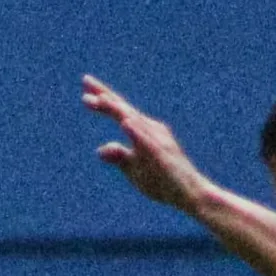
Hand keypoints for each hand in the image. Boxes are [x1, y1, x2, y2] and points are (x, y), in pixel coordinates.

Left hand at [81, 75, 209, 211]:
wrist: (190, 194)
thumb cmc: (164, 181)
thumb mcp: (135, 170)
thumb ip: (119, 157)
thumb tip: (99, 150)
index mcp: (144, 131)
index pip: (120, 112)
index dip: (103, 101)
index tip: (84, 92)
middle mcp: (152, 130)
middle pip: (125, 110)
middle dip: (106, 97)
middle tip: (86, 81)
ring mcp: (158, 142)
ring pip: (135, 121)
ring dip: (118, 109)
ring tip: (101, 98)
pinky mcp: (163, 156)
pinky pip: (148, 143)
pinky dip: (136, 132)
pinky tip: (125, 123)